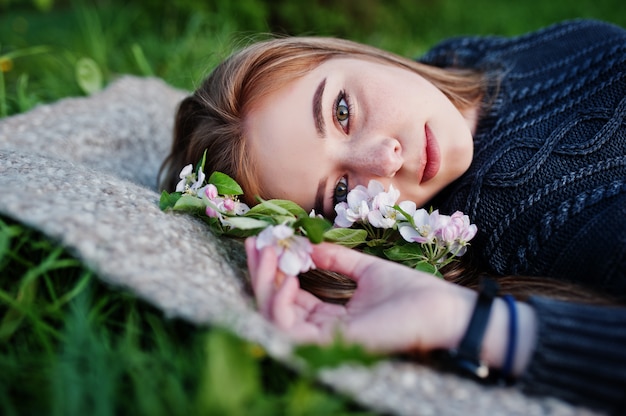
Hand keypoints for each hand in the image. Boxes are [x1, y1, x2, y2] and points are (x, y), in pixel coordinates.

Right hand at [246, 238, 477, 353]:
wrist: (440, 308)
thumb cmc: (411, 292)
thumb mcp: (366, 268)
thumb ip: (336, 258)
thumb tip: (308, 243)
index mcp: (330, 319)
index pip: (289, 299)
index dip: (274, 270)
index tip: (266, 240)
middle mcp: (323, 333)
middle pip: (276, 307)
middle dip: (260, 274)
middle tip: (254, 242)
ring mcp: (326, 341)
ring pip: (274, 319)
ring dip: (265, 284)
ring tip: (268, 252)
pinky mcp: (332, 345)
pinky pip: (289, 328)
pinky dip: (281, 300)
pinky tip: (287, 276)